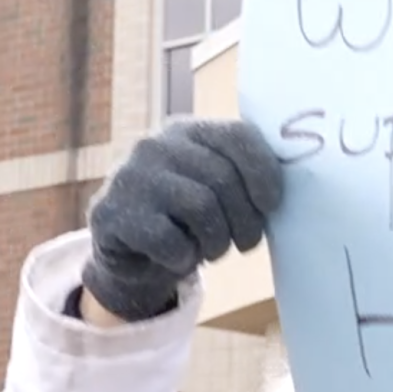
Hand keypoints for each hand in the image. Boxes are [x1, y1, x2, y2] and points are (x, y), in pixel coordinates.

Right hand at [83, 120, 283, 321]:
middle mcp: (157, 145)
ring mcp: (132, 177)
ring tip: (212, 251)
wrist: (129, 255)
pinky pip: (170, 240)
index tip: (271, 206)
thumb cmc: (186, 222)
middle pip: (224, 179)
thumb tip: (279, 194)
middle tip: (245, 243)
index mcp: (189, 132)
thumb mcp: (215, 191)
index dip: (264, 174)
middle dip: (245, 220)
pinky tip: (177, 258)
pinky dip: (183, 258)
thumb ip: (243, 179)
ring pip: (201, 207)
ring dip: (217, 242)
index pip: (238, 136)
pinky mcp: (112, 213)